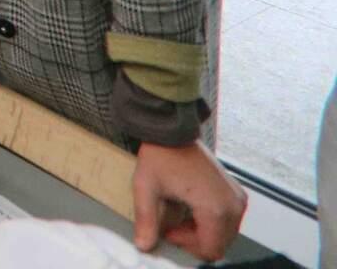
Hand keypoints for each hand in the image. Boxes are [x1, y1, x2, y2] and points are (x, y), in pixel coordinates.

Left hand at [132, 140, 245, 258]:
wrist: (173, 132)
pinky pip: (227, 220)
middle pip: (219, 244)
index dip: (186, 246)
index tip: (168, 231)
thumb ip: (146, 220)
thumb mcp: (146, 189)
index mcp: (216, 207)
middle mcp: (233, 205)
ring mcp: (237, 198)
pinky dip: (210, 222)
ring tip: (179, 216)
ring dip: (202, 232)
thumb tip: (144, 245)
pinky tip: (190, 210)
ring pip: (224, 234)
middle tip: (172, 226)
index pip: (210, 249)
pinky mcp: (235, 192)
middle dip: (193, 241)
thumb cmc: (161, 155)